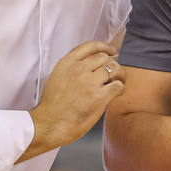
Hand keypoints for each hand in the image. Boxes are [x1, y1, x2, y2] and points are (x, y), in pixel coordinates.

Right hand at [22, 40, 123, 160]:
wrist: (50, 124)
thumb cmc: (52, 106)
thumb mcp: (57, 78)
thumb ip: (72, 70)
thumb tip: (91, 69)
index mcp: (67, 63)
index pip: (89, 46)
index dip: (104, 47)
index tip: (111, 50)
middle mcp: (78, 69)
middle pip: (104, 58)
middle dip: (111, 63)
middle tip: (114, 72)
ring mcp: (89, 82)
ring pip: (114, 69)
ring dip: (119, 75)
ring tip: (119, 81)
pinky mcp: (99, 96)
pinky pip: (118, 85)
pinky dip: (120, 88)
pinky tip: (117, 92)